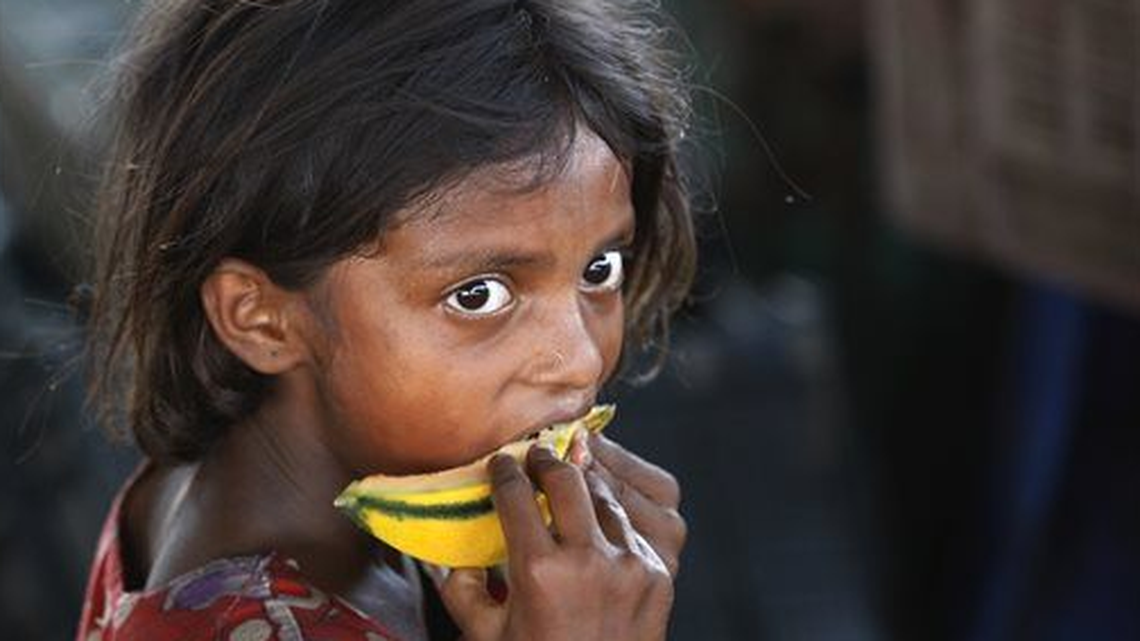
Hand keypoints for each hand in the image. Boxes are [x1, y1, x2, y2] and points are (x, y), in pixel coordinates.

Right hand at [439, 445, 673, 640]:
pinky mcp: (658, 574)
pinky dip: (613, 522)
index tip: (501, 463)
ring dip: (585, 485)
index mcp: (538, 571)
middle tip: (538, 455)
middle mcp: (587, 561)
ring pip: (605, 498)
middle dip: (547, 461)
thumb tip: (442, 551)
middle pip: (567, 481)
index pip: (516, 496)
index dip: (505, 472)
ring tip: (570, 480)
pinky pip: (634, 530)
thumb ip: (460, 587)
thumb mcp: (486, 633)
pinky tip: (599, 522)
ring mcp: (629, 565)